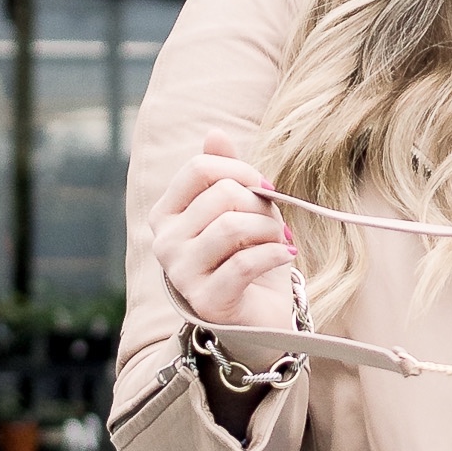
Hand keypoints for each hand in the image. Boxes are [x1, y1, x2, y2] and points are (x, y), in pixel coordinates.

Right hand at [157, 130, 305, 349]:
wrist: (258, 317)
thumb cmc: (247, 256)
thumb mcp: (240, 209)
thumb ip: (225, 173)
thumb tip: (214, 133)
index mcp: (166, 214)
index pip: (199, 169)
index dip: (241, 170)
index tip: (265, 188)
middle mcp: (164, 243)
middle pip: (221, 196)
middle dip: (260, 204)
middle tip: (275, 223)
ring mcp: (181, 273)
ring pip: (232, 227)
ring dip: (270, 230)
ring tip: (281, 240)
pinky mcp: (206, 300)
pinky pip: (244, 263)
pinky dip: (275, 254)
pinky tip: (287, 255)